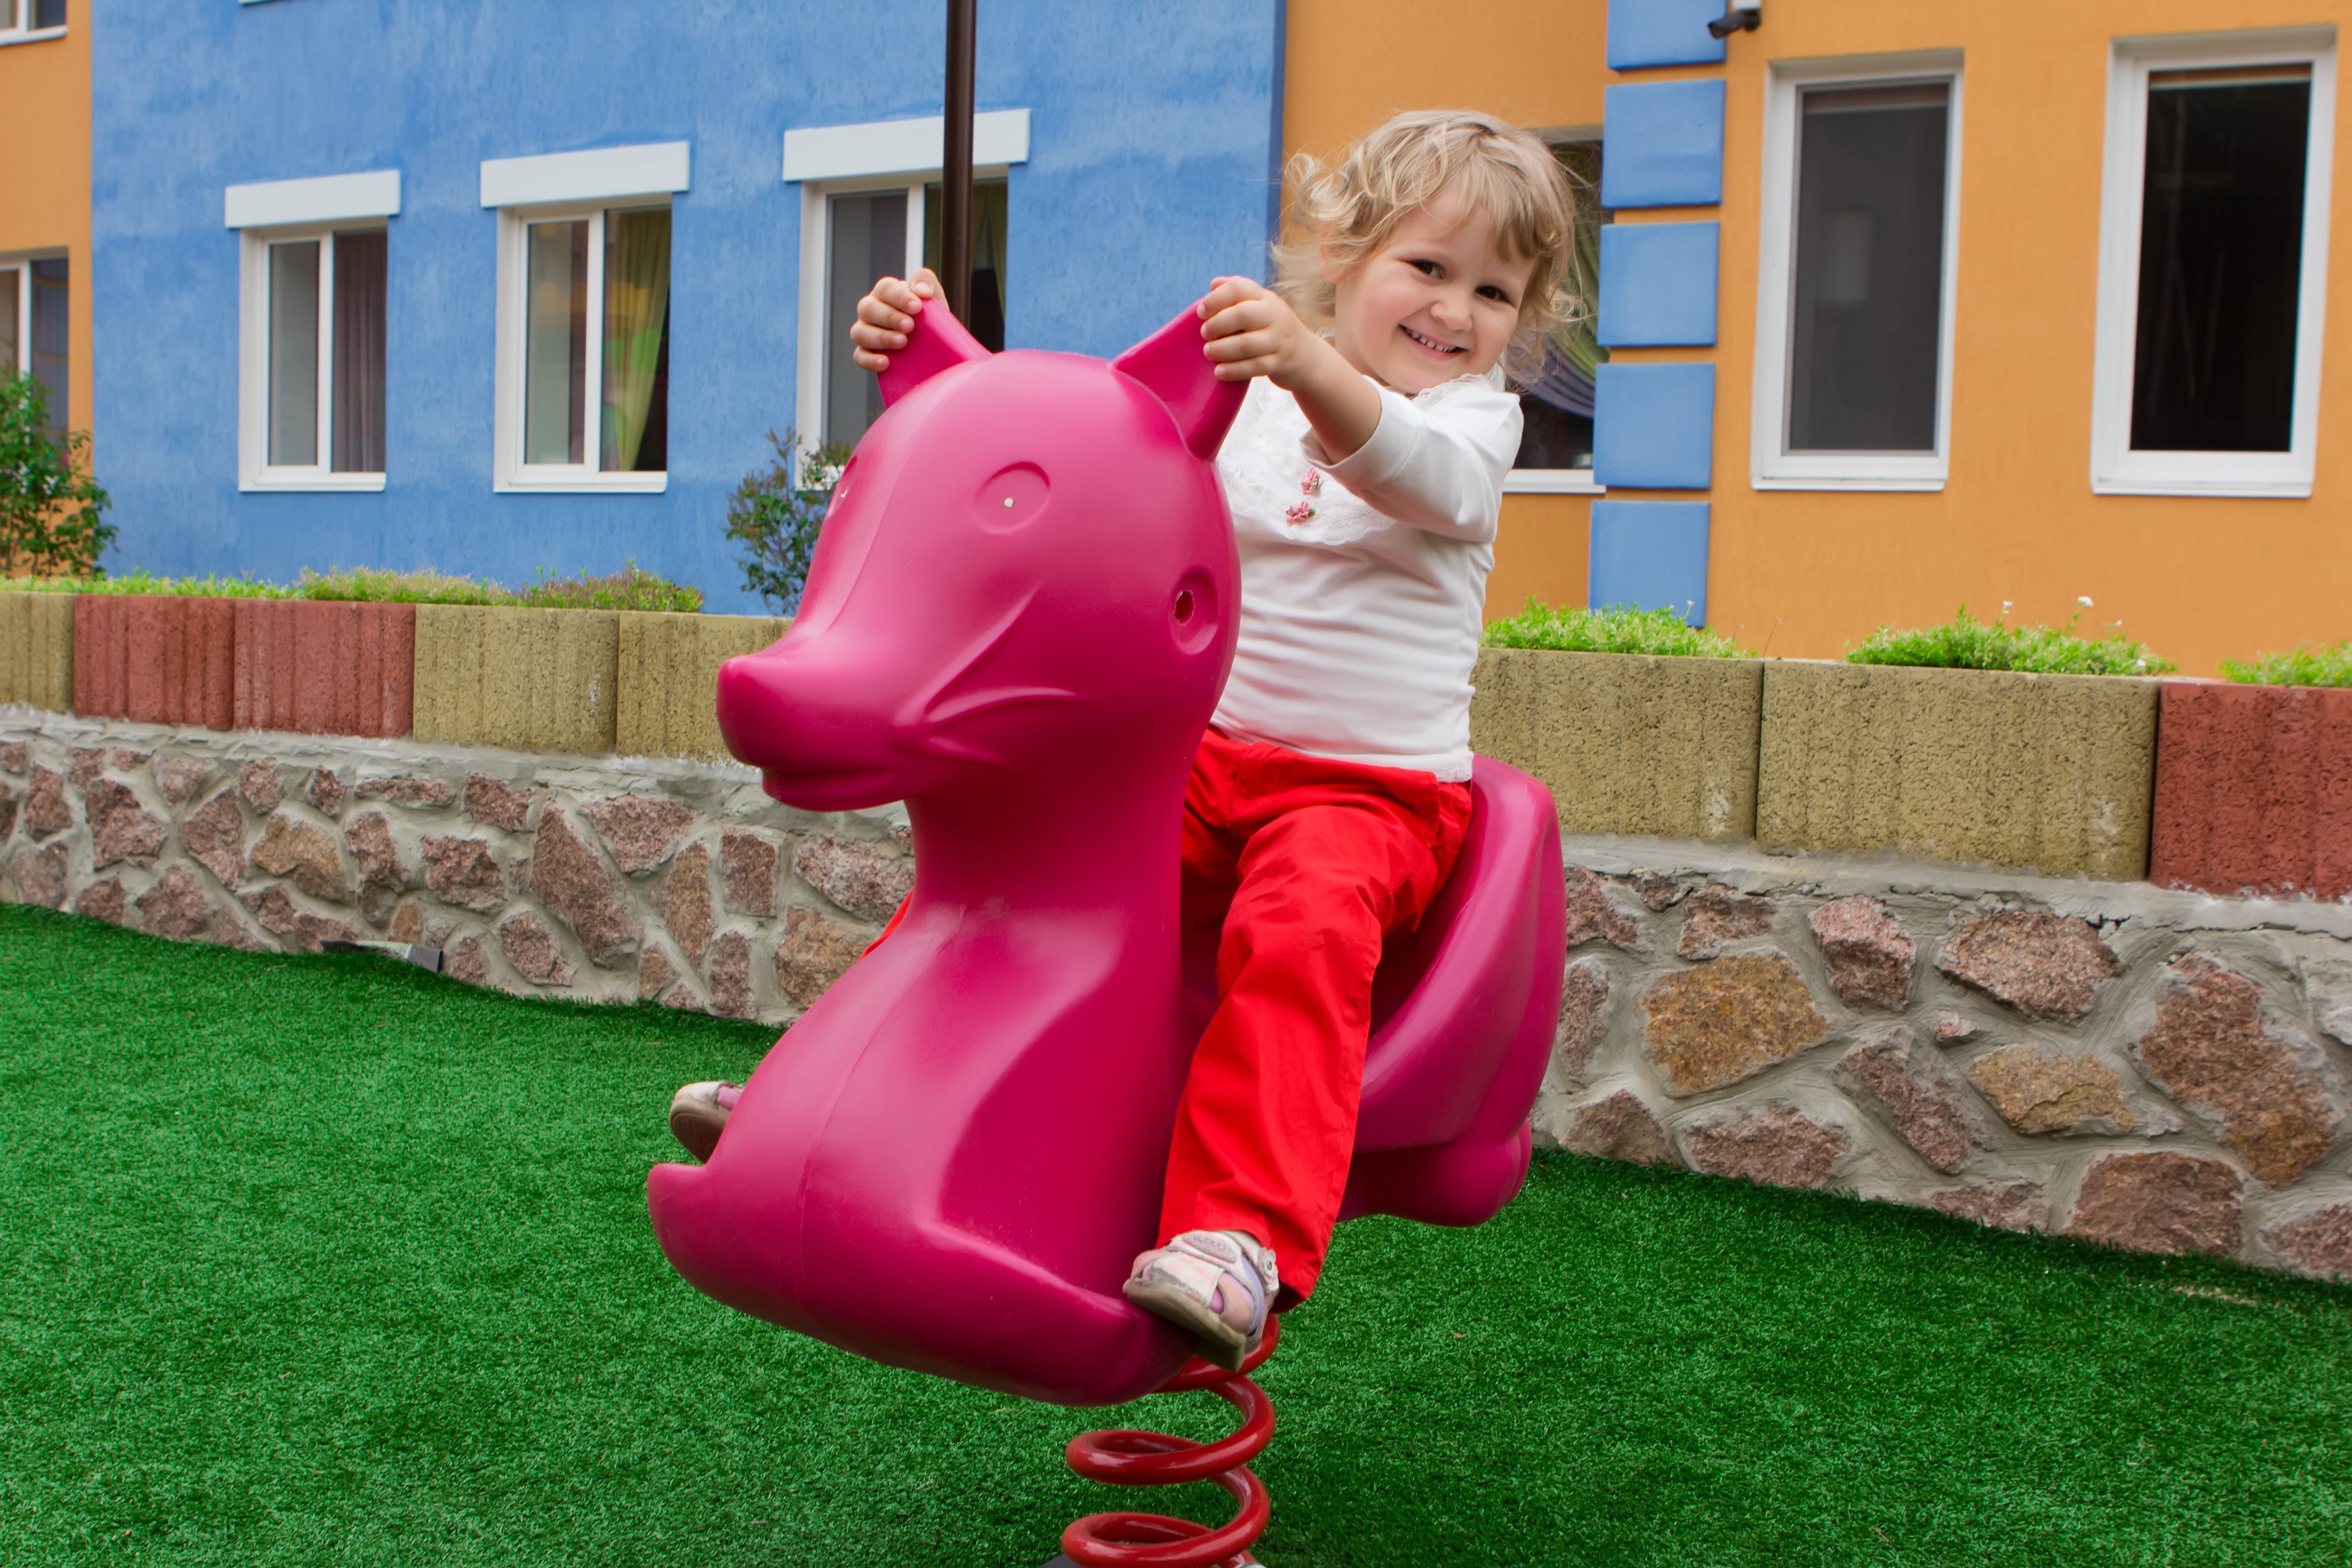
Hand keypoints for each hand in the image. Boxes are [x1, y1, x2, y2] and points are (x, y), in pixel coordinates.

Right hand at [851, 267, 945, 372]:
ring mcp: (866, 332)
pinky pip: (860, 357)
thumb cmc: (931, 319)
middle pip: (867, 308)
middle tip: (910, 326)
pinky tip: (886, 363)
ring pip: (859, 332)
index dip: (899, 297)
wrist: (936, 348)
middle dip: (889, 317)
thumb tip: (920, 290)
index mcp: (886, 294)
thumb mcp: (935, 299)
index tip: (917, 307)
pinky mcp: (866, 354)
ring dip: (880, 337)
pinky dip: (870, 360)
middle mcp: (871, 311)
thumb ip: (928, 283)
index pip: (885, 288)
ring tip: (902, 342)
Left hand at [1196, 276, 1325, 388]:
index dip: (1215, 299)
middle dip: (1217, 324)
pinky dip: (1233, 370)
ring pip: (1246, 344)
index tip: (1201, 312)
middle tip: (1205, 334)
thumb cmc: (1272, 329)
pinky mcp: (1280, 363)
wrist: (1306, 356)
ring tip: (1208, 352)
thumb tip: (1213, 284)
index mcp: (1265, 298)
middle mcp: (1275, 315)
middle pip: (1241, 314)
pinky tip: (1219, 372)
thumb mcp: (1261, 306)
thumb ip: (1239, 293)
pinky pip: (1254, 367)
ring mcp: (1279, 340)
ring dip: (1222, 349)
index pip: (1238, 288)